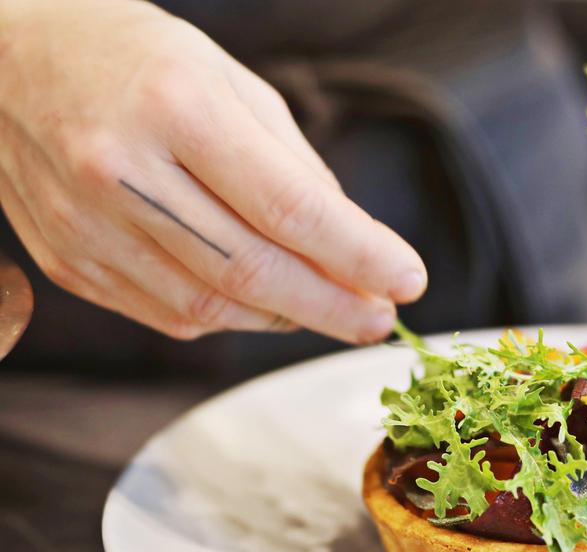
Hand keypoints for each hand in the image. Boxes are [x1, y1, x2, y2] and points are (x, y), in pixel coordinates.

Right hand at [0, 0, 425, 341]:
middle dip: (335, 307)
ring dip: (287, 317)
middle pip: (254, 272)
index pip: (291, 209)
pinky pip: (169, 315)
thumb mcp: (228, 80)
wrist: (5, 59)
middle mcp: (121, 170)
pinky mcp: (68, 262)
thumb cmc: (133, 58)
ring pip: (212, 308)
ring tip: (330, 305)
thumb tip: (350, 245)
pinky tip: (263, 302)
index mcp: (175, 106)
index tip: (407, 279)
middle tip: (380, 319)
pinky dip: (230, 318)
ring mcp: (84, 224)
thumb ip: (293, 165)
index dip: (360, 256)